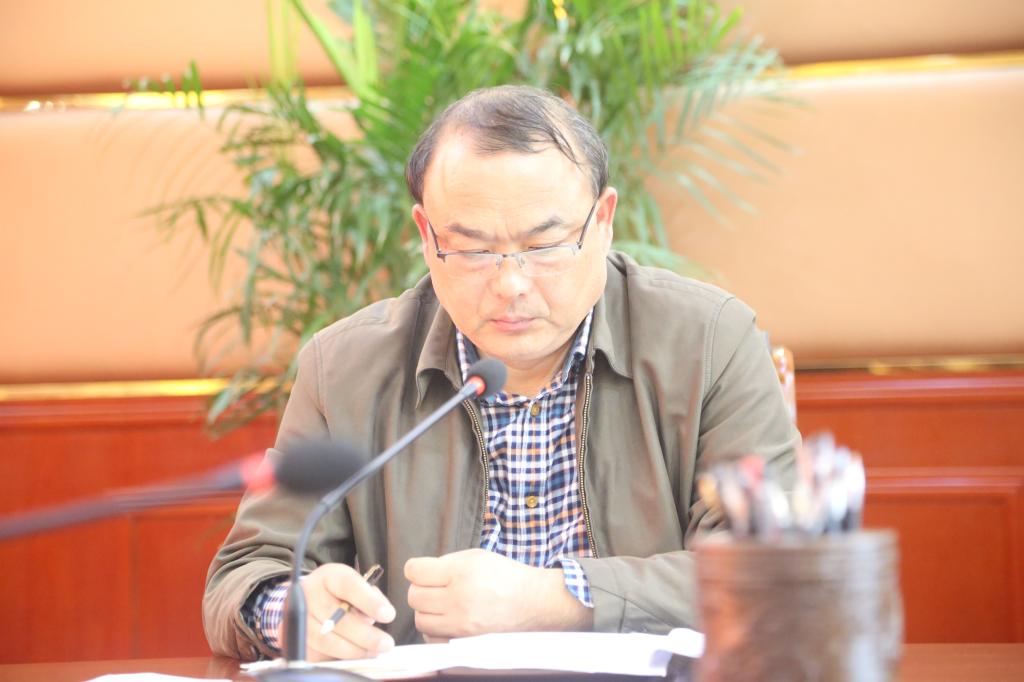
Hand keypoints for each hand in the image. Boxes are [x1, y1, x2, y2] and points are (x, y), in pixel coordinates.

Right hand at [280, 563, 395, 661]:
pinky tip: (355, 655)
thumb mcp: (355, 585)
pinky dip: (339, 658)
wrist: (308, 600)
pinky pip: (317, 653)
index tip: (388, 615)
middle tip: (386, 643)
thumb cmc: (338, 593)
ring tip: (374, 652)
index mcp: (328, 576)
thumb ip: (369, 596)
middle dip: (365, 634)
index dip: (369, 601)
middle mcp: (308, 594)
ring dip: (354, 650)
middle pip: (336, 617)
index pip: (348, 585)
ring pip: (326, 639)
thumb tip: (381, 615)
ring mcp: (297, 617)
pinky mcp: (294, 638)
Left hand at [405, 548, 590, 638]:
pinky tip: (446, 620)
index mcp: (461, 572)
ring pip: (420, 619)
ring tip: (440, 604)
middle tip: (433, 586)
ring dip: (426, 610)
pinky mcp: (464, 642)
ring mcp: (461, 624)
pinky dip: (435, 630)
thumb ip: (445, 563)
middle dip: (420, 588)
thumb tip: (419, 573)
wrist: (532, 602)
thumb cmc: (504, 576)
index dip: (415, 568)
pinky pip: (432, 639)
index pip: (414, 571)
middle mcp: (458, 599)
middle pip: (414, 596)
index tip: (421, 570)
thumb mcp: (476, 556)